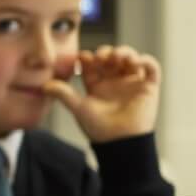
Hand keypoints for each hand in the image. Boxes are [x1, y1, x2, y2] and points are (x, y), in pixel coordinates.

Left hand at [43, 44, 161, 143]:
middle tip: (102, 56)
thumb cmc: (99, 129)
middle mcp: (115, 81)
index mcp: (97, 84)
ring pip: (131, 58)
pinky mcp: (149, 87)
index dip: (89, 57)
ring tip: (119, 57)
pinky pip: (152, 68)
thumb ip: (63, 94)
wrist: (120, 143)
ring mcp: (132, 82)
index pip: (93, 63)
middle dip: (107, 52)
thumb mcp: (79, 108)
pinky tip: (137, 63)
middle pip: (112, 56)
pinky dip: (147, 61)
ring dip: (126, 52)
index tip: (83, 58)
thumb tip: (43, 85)